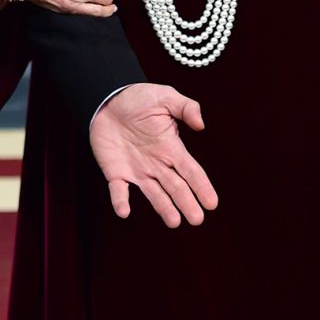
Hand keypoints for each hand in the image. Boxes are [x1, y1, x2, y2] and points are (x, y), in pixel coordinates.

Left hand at [89, 83, 217, 227]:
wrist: (107, 100)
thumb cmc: (138, 98)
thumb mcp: (165, 96)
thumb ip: (185, 107)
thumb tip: (201, 125)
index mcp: (171, 148)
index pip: (191, 171)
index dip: (201, 187)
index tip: (212, 203)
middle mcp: (157, 164)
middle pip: (176, 187)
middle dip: (187, 203)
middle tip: (197, 220)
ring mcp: (137, 170)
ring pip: (154, 193)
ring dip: (163, 207)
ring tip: (174, 222)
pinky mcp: (115, 172)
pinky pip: (118, 190)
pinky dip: (120, 201)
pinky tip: (124, 212)